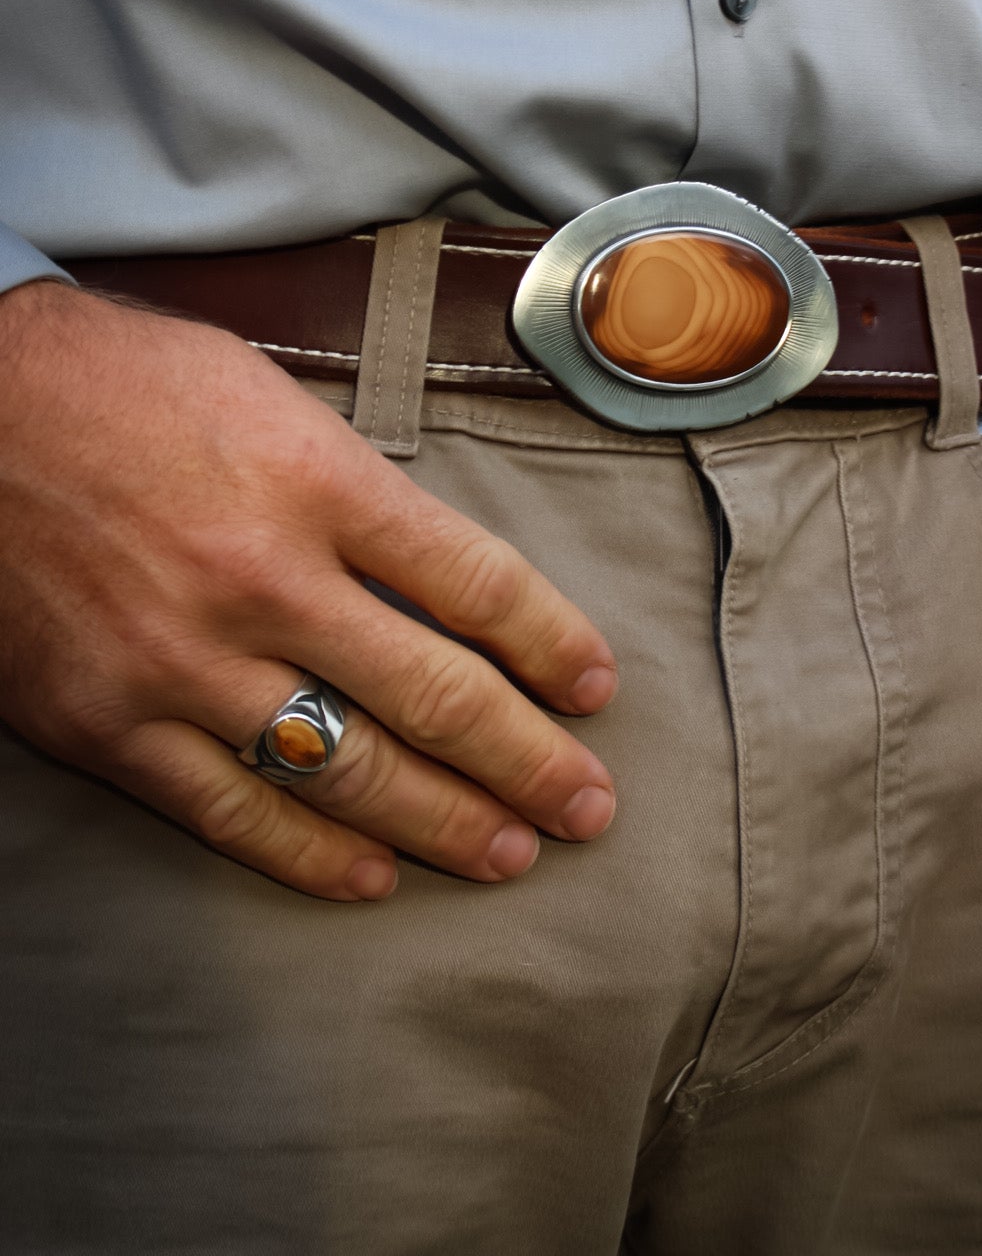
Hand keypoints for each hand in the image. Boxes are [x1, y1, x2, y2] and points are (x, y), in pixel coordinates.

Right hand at [0, 280, 618, 900]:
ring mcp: (183, 661)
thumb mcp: (273, 399)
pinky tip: (374, 876)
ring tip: (510, 853)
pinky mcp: (108, 722)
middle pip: (436, 693)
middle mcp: (263, 578)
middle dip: (529, 762)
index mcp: (318, 481)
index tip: (596, 688)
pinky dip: (310, 854)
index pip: (475, 584)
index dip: (553, 646)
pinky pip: (230, 812)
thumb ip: (358, 489)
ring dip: (444, 822)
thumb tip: (445, 578)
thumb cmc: (131, 383)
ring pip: (346, 770)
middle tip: (588, 808)